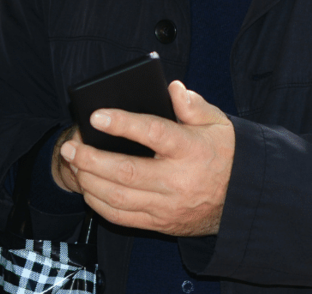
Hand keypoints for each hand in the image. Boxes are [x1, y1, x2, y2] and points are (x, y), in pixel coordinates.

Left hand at [57, 80, 233, 235]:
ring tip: (73, 163)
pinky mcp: (160, 223)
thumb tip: (173, 89)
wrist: (240, 199)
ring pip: (118, 198)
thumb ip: (193, 105)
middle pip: (126, 172)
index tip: (96, 116)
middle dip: (91, 159)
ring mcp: (167, 206)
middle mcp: (177, 181)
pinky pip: (122, 218)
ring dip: (89, 181)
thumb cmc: (224, 154)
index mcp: (190, 150)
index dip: (122, 124)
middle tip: (71, 146)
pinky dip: (99, 203)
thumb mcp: (217, 123)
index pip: (153, 134)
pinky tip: (88, 187)